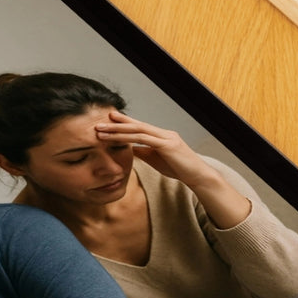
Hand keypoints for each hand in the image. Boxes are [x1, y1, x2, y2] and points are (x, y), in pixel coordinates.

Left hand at [94, 111, 212, 185]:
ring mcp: (166, 138)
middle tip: (99, 122)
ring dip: (118, 130)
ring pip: (138, 130)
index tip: (107, 122)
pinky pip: (145, 140)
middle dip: (117, 123)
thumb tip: (129, 148)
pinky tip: (117, 139)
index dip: (123, 123)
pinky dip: (129, 138)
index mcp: (161, 136)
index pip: (139, 127)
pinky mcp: (168, 145)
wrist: (198, 176)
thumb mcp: (156, 160)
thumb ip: (144, 152)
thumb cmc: (179, 169)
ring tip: (102, 131)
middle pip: (137, 125)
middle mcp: (164, 133)